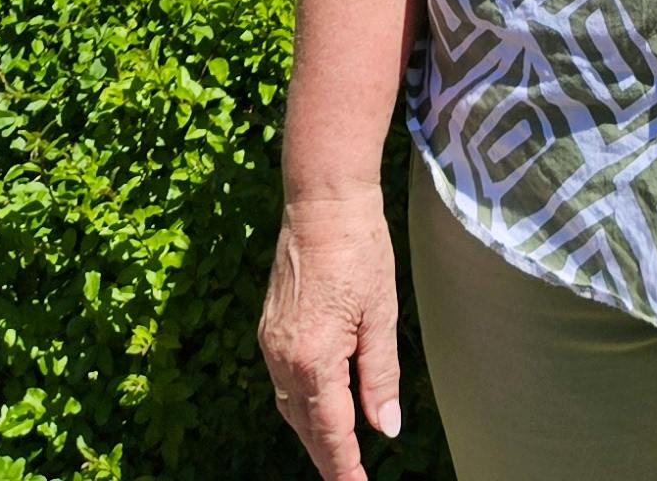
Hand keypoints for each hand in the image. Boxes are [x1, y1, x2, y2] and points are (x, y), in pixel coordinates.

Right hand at [262, 186, 405, 478]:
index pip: (330, 431)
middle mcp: (282, 357)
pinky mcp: (268, 329)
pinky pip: (282, 382)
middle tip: (350, 478)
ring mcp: (270, 343)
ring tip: (337, 452)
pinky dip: (301, 403)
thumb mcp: (382, 316)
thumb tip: (387, 429)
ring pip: (290, 406)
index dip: (344, 466)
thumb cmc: (361, 251)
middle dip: (327, 456)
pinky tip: (320, 406)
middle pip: (305, 425)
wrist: (323, 203)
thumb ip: (381, 377)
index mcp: (314, 357)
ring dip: (312, 432)